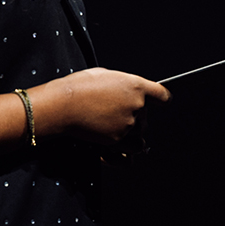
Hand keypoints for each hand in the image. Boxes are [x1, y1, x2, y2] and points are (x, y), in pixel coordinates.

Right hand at [46, 68, 169, 144]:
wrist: (62, 106)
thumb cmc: (78, 87)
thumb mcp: (105, 76)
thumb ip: (123, 85)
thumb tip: (127, 92)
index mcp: (136, 87)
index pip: (163, 96)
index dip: (162, 100)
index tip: (160, 103)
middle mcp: (137, 106)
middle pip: (146, 118)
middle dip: (135, 117)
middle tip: (114, 113)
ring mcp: (128, 124)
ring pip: (139, 135)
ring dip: (130, 134)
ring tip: (112, 128)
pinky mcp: (117, 140)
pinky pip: (129, 149)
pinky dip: (122, 149)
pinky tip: (113, 144)